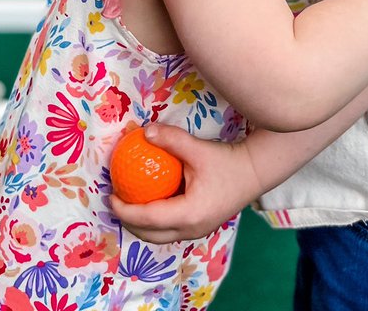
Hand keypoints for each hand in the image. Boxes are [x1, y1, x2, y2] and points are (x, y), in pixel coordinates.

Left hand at [110, 124, 258, 243]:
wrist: (256, 172)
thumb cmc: (227, 162)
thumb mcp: (197, 149)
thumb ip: (170, 140)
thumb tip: (144, 131)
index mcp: (188, 215)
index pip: (147, 218)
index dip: (125, 209)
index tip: (110, 195)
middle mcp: (191, 230)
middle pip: (149, 235)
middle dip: (128, 222)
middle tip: (115, 201)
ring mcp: (197, 231)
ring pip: (160, 236)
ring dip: (141, 224)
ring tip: (128, 203)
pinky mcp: (201, 226)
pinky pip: (170, 230)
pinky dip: (155, 221)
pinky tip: (150, 201)